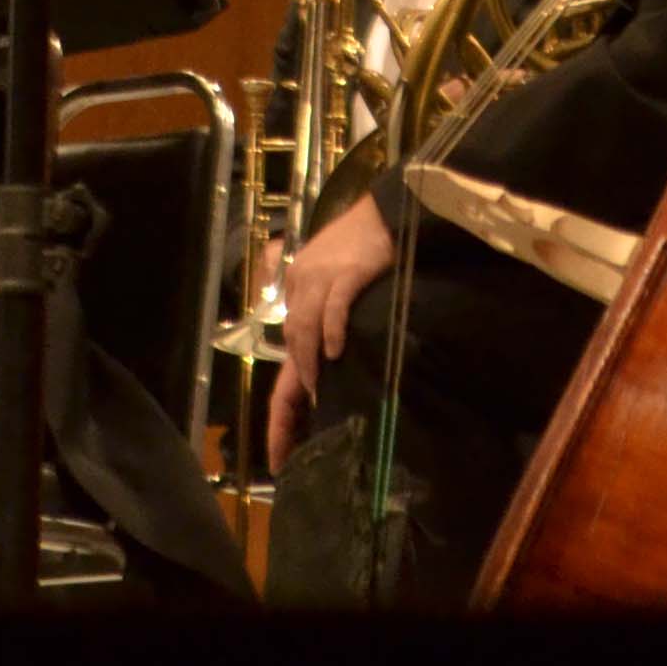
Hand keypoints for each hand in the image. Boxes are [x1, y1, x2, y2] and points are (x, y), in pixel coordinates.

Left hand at [267, 197, 397, 462]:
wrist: (386, 209)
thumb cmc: (365, 248)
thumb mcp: (338, 283)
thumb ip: (329, 319)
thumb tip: (335, 371)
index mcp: (299, 295)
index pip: (287, 359)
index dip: (280, 413)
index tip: (280, 456)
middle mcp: (303, 288)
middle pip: (291, 348)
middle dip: (294, 392)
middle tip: (303, 426)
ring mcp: (322, 278)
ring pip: (305, 329)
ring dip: (310, 365)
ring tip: (319, 393)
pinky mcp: (347, 271)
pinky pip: (333, 305)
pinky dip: (331, 329)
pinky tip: (335, 351)